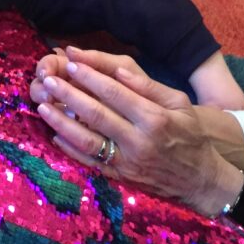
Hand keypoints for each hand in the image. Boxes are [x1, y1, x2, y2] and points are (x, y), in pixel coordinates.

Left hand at [33, 50, 235, 215]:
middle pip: (96, 114)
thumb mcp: (179, 104)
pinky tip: (55, 133)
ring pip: (87, 140)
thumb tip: (119, 70)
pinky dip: (69, 149)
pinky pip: (89, 162)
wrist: (200, 180)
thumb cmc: (190, 135)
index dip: (90, 76)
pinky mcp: (120, 177)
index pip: (115, 93)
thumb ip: (148, 86)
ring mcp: (127, 162)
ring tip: (43, 105)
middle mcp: (138, 141)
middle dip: (68, 94)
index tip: (71, 62)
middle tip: (48, 79)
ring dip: (61, 122)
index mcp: (154, 118)